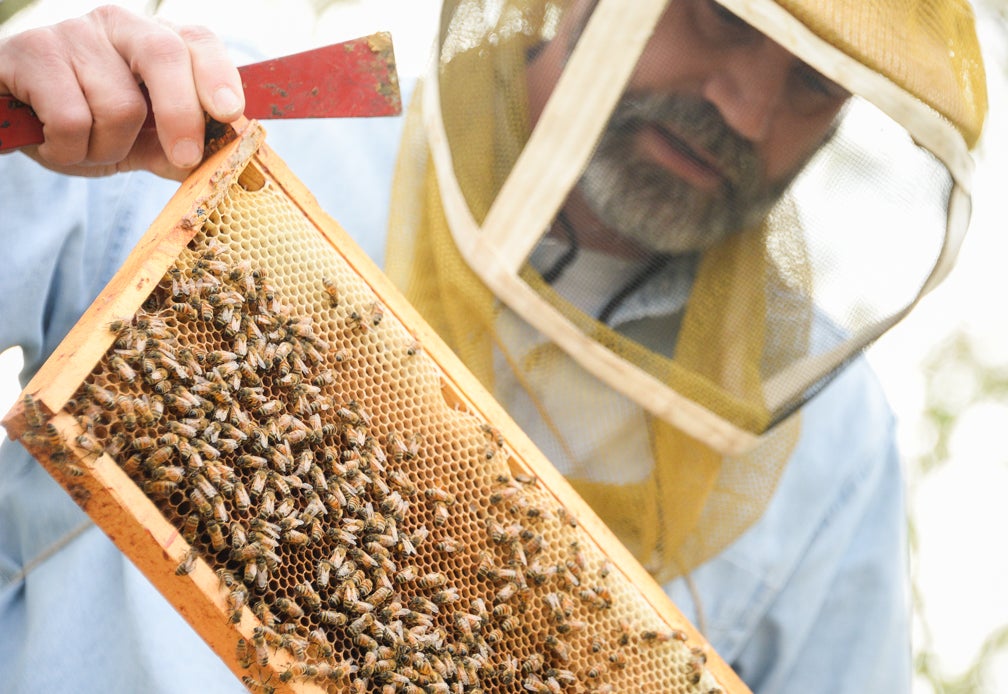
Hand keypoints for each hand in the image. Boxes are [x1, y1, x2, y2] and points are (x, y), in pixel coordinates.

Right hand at [0, 5, 244, 178]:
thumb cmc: (85, 126)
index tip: (230, 114)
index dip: (218, 74)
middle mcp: (117, 24)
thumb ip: (182, 150)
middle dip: (181, 115)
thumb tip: (227, 164)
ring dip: (107, 148)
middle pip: (165, 55)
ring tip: (86, 145)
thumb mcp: (142, 141)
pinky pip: (72, 119)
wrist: (15, 121)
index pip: (198, 39)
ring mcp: (72, 32)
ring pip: (120, 105)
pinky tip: (53, 141)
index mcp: (154, 39)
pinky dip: (69, 149)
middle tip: (183, 157)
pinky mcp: (30, 52)